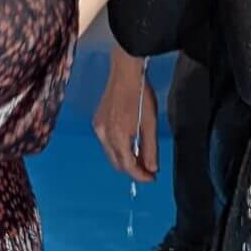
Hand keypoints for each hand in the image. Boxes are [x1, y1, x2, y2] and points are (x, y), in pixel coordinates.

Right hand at [94, 50, 158, 182]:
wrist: (125, 72)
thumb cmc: (141, 95)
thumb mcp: (150, 123)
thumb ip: (150, 149)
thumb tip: (152, 168)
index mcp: (117, 137)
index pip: (128, 166)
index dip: (141, 176)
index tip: (152, 178)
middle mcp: (103, 135)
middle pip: (117, 163)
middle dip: (132, 170)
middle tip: (148, 170)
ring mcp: (98, 128)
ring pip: (111, 154)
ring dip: (125, 160)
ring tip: (141, 158)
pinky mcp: (97, 121)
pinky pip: (107, 143)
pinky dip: (118, 148)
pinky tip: (129, 144)